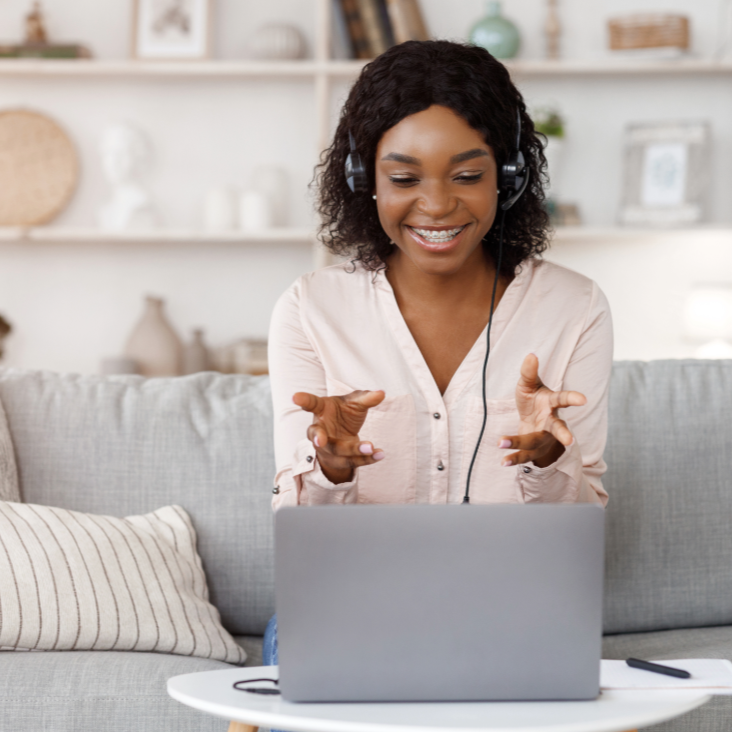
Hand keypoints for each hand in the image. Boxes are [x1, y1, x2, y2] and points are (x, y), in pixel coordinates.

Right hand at [293, 390, 385, 484]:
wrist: (343, 432)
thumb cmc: (345, 412)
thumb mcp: (355, 402)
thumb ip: (366, 398)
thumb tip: (381, 393)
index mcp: (321, 410)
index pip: (312, 404)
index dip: (304, 400)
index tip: (295, 397)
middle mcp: (320, 430)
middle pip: (320, 437)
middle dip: (321, 439)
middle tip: (322, 441)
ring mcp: (327, 448)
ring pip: (337, 452)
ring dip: (354, 450)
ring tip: (370, 447)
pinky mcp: (339, 460)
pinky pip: (352, 461)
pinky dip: (367, 459)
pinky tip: (379, 455)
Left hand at [498, 353, 585, 468]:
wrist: (531, 422)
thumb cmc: (533, 400)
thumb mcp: (527, 385)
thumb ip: (528, 372)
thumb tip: (531, 354)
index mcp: (551, 404)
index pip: (563, 399)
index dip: (573, 398)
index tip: (583, 399)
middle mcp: (551, 422)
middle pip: (558, 428)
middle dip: (563, 434)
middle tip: (570, 440)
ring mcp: (544, 438)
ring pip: (535, 442)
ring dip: (518, 443)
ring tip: (500, 442)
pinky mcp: (534, 450)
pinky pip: (524, 456)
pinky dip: (513, 459)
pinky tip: (502, 461)